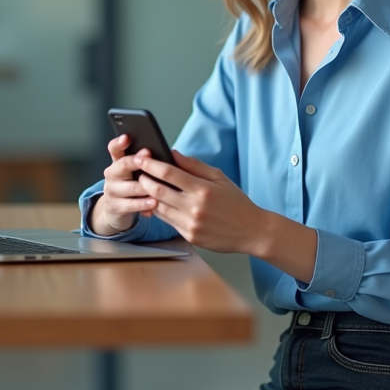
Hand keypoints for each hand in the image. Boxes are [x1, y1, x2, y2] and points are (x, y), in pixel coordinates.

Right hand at [90, 134, 157, 235]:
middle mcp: (112, 173)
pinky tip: (154, 203)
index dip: (119, 143)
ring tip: (159, 186)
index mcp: (118, 161)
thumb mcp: (137, 172)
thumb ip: (148, 162)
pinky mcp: (114, 206)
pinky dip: (144, 204)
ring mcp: (112, 190)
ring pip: (130, 187)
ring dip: (146, 186)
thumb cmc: (134, 186)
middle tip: (148, 155)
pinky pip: (131, 205)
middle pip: (122, 165)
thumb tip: (171, 153)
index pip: (115, 148)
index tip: (126, 137)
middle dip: (136, 161)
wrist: (117, 209)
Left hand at [137, 151, 317, 281]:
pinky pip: (168, 221)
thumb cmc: (236, 202)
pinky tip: (158, 203)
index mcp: (203, 189)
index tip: (141, 158)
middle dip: (144, 180)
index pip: (169, 173)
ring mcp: (190, 224)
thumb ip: (194, 165)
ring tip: (144, 186)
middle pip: (158, 191)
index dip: (151, 164)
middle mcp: (194, 207)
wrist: (251, 231)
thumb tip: (173, 153)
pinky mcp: (189, 236)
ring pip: (159, 207)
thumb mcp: (219, 178)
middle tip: (138, 172)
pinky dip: (160, 211)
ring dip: (148, 196)